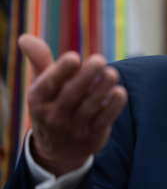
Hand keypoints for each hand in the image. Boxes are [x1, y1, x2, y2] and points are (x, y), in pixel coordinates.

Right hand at [19, 34, 127, 176]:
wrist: (59, 150)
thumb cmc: (52, 105)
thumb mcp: (42, 86)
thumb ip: (39, 61)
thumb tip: (25, 37)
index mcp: (39, 100)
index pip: (48, 85)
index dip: (60, 71)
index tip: (74, 56)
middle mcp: (54, 115)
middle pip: (71, 94)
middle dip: (86, 76)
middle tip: (100, 59)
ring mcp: (74, 128)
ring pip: (90, 106)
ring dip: (102, 88)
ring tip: (112, 73)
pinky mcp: (93, 136)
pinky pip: (104, 120)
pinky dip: (113, 106)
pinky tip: (120, 92)